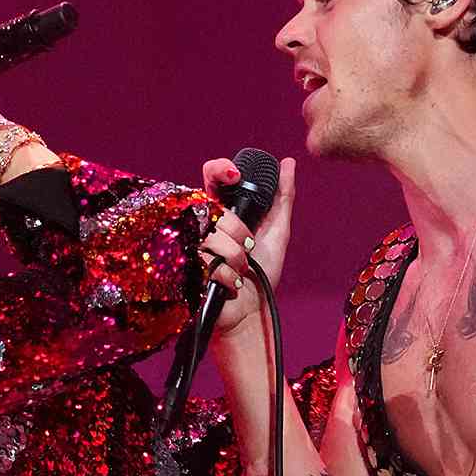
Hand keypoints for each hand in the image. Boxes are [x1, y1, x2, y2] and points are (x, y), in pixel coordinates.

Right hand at [201, 155, 295, 339]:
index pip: (211, 177)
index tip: (235, 175)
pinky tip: (231, 283)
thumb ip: (282, 198)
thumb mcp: (277, 232)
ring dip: (236, 257)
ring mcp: (194, 247)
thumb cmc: (261, 275)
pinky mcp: (187, 270)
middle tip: (249, 248)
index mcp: (223, 212)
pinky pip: (208, 263)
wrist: (252, 312)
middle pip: (214, 209)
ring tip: (241, 269)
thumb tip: (288, 163)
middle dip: (239, 230)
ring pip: (212, 237)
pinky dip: (228, 275)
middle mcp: (204, 225)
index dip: (219, 169)